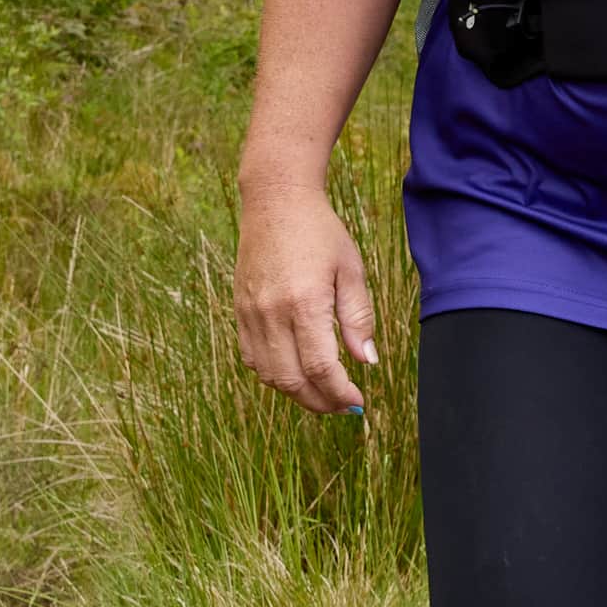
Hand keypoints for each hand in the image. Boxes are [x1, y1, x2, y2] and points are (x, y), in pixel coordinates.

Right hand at [236, 179, 374, 413]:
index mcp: (304, 303)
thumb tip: (367, 360)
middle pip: (292, 381)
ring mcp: (250, 314)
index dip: (340, 393)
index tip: (357, 400)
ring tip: (323, 393)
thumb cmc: (320, 232)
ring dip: (296, 392)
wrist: (276, 202)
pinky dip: (274, 375)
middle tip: (343, 405)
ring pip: (269, 375)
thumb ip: (358, 317)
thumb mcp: (351, 269)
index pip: (321, 368)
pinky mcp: (239, 312)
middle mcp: (272, 314)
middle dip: (320, 402)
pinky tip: (295, 371)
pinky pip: (252, 359)